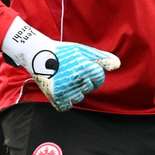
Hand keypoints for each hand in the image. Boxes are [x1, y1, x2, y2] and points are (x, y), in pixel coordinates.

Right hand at [0, 17, 119, 110]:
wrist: (37, 55)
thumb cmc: (61, 51)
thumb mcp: (82, 50)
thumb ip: (101, 57)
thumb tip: (117, 65)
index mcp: (84, 67)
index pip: (98, 77)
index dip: (92, 71)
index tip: (81, 66)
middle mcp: (76, 79)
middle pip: (90, 87)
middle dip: (83, 80)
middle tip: (70, 71)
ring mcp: (66, 90)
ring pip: (80, 97)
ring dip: (74, 90)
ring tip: (63, 78)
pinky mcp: (56, 97)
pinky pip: (68, 105)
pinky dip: (65, 99)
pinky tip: (60, 88)